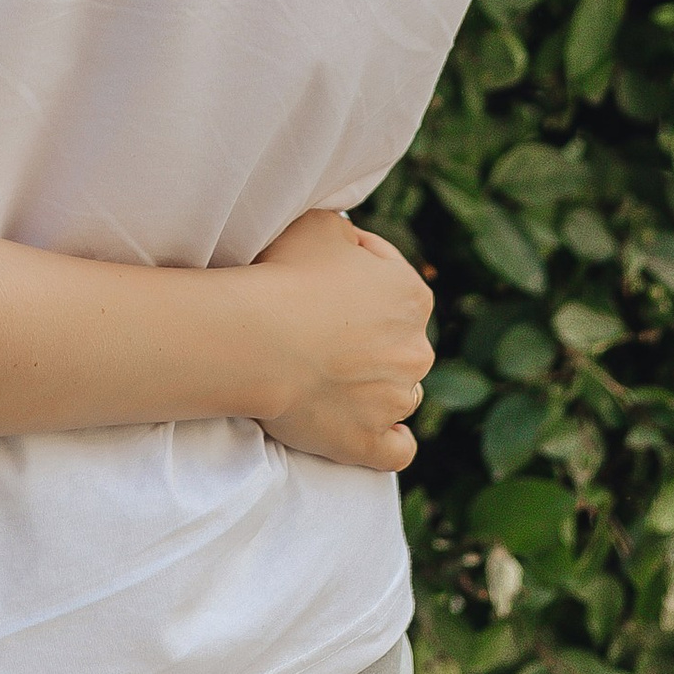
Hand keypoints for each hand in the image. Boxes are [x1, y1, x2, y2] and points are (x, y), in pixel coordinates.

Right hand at [248, 211, 433, 471]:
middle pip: (398, 337)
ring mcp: (395, 401)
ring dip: (376, 383)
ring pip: (399, 390)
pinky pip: (397, 448)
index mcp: (411, 295)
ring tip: (332, 374)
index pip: (387, 274)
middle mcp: (415, 350)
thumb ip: (347, 235)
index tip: (317, 273)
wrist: (258, 339)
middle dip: (368, 331)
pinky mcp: (370, 443)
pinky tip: (376, 428)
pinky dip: (390, 439)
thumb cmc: (285, 275)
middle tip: (318, 324)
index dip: (350, 269)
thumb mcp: (320, 224)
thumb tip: (352, 247)